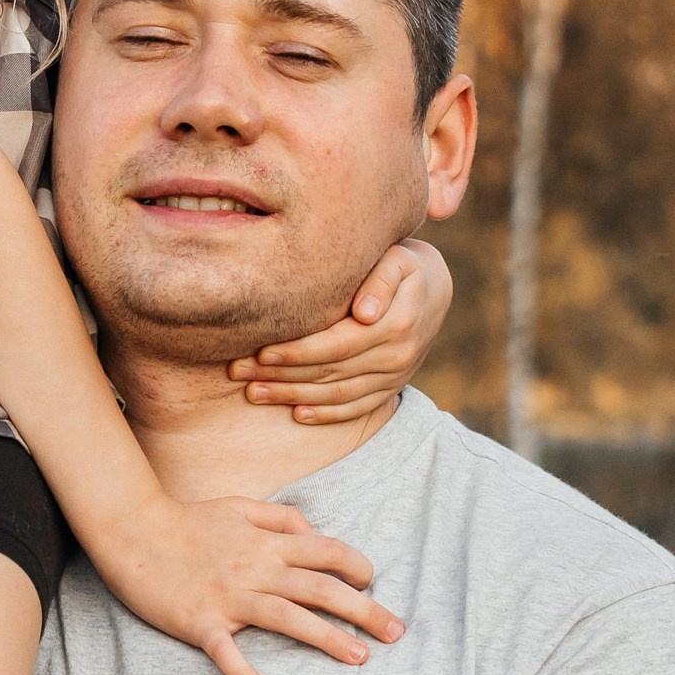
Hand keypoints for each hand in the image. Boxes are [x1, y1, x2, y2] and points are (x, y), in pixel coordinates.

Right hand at [90, 492, 402, 674]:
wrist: (132, 529)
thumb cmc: (186, 519)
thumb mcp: (238, 505)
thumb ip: (281, 518)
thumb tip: (315, 534)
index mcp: (266, 541)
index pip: (326, 551)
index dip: (357, 566)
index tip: (371, 583)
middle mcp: (255, 568)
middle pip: (320, 588)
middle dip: (364, 609)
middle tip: (396, 633)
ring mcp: (228, 596)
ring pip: (287, 617)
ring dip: (326, 638)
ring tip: (359, 658)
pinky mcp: (200, 621)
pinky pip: (226, 651)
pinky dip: (244, 674)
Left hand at [230, 237, 452, 422]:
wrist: (435, 288)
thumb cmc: (402, 263)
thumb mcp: (398, 259)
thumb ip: (380, 280)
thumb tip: (365, 313)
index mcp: (397, 324)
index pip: (337, 345)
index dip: (297, 352)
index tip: (261, 351)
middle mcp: (397, 356)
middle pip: (329, 372)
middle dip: (281, 375)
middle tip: (239, 372)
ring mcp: (396, 376)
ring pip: (338, 395)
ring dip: (293, 397)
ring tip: (253, 392)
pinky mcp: (391, 388)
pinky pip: (357, 408)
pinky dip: (326, 415)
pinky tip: (295, 414)